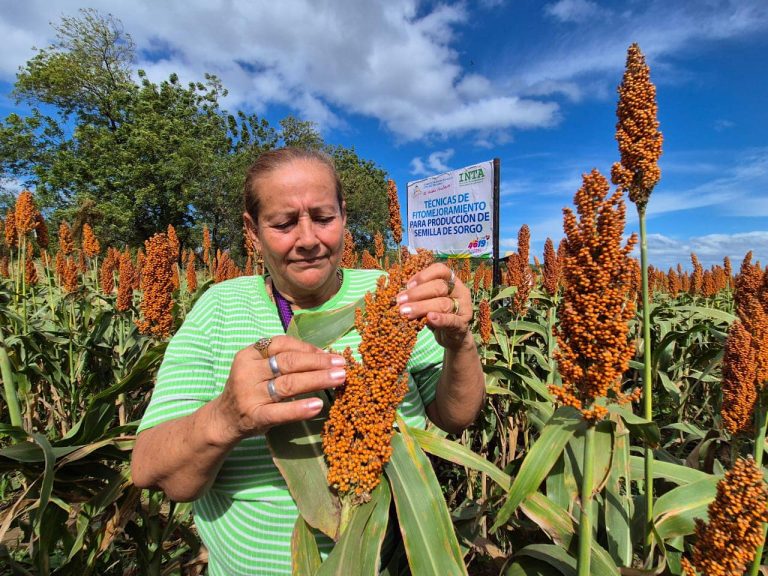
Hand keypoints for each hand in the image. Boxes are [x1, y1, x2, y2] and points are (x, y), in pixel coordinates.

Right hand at [212, 335, 346, 443]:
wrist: (224, 419)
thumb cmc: (250, 388)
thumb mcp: (259, 368)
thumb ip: (283, 360)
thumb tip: (323, 355)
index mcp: (249, 354)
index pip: (282, 344)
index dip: (308, 348)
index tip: (329, 354)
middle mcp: (248, 372)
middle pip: (289, 363)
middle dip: (318, 362)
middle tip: (342, 365)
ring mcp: (250, 395)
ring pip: (288, 384)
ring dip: (317, 380)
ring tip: (339, 379)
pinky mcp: (254, 416)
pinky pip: (280, 412)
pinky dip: (300, 408)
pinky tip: (318, 405)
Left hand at [396, 263, 473, 350]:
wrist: (452, 337)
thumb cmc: (437, 314)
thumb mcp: (428, 301)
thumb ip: (418, 296)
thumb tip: (400, 295)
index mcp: (451, 280)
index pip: (440, 270)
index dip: (423, 276)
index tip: (408, 285)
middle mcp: (460, 291)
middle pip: (439, 287)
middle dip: (417, 294)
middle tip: (400, 301)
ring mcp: (463, 308)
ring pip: (443, 304)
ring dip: (421, 307)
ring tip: (406, 313)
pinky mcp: (463, 325)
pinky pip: (451, 320)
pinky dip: (440, 319)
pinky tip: (429, 318)